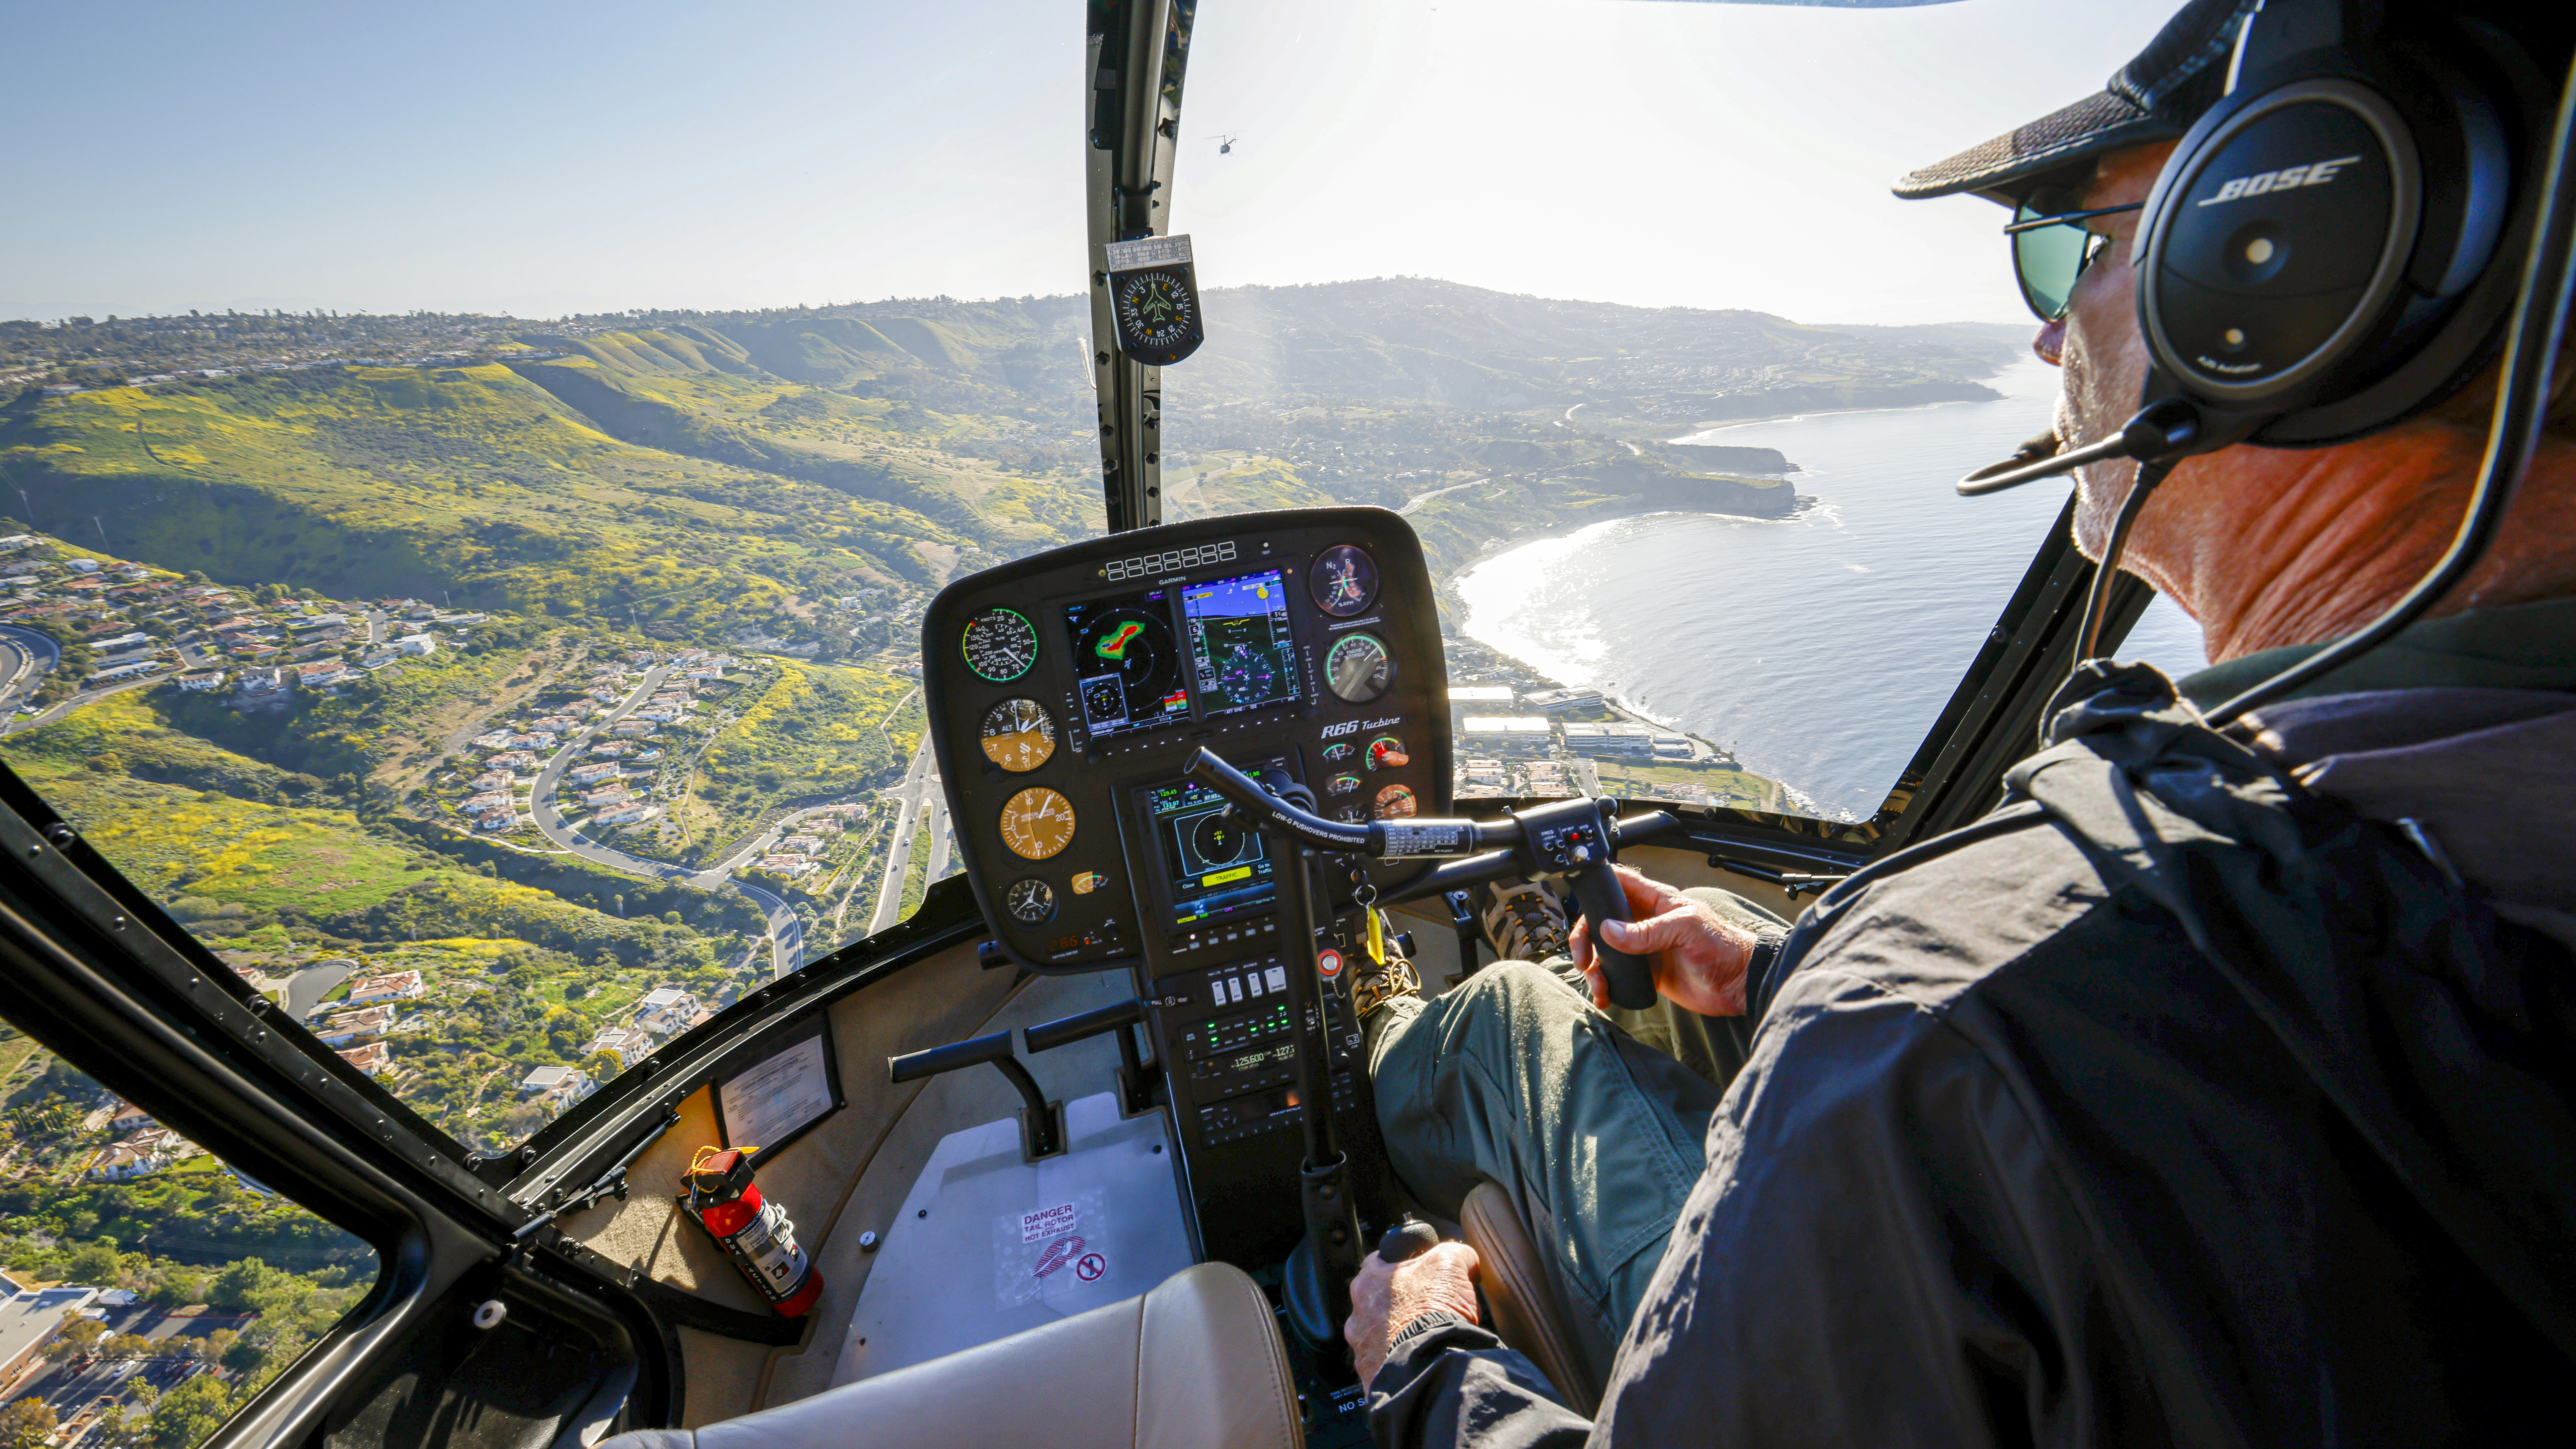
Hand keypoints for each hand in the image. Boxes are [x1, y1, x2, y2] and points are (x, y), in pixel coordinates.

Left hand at [1344, 1241, 1479, 1390]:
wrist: (1432, 1366)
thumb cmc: (1433, 1312)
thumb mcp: (1451, 1264)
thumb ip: (1455, 1253)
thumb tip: (1464, 1259)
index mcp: (1368, 1283)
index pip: (1380, 1261)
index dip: (1406, 1263)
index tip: (1422, 1270)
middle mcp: (1358, 1315)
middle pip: (1384, 1301)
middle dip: (1407, 1303)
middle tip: (1433, 1308)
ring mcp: (1363, 1348)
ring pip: (1384, 1334)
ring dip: (1403, 1333)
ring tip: (1430, 1337)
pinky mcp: (1371, 1375)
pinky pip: (1387, 1363)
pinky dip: (1404, 1360)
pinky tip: (1424, 1358)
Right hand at [1569, 864, 1753, 1015]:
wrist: (1739, 984)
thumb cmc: (1723, 946)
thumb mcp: (1685, 929)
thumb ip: (1646, 931)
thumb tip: (1609, 931)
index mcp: (1655, 900)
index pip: (1619, 882)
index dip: (1598, 886)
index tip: (1581, 902)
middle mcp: (1645, 921)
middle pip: (1602, 921)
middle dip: (1585, 938)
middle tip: (1583, 958)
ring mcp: (1644, 948)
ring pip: (1605, 951)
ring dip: (1594, 967)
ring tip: (1598, 983)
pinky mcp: (1647, 972)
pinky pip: (1618, 975)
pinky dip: (1606, 985)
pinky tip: (1605, 995)